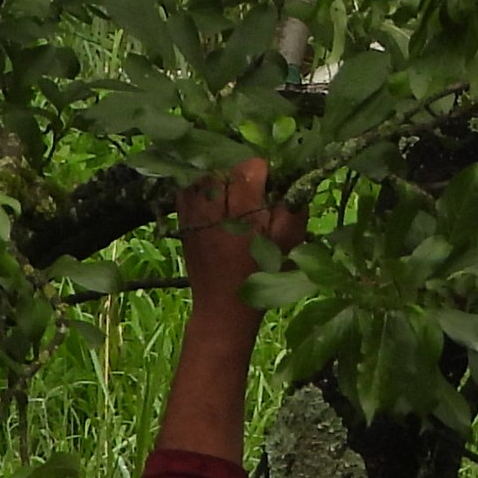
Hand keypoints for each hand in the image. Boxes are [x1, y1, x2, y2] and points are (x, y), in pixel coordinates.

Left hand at [175, 160, 303, 313]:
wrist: (223, 308)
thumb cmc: (261, 276)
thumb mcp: (288, 246)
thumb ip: (294, 211)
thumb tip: (296, 181)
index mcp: (243, 217)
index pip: (248, 171)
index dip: (262, 169)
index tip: (270, 179)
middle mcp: (213, 212)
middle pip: (223, 169)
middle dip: (239, 170)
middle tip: (252, 182)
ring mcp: (193, 217)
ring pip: (201, 176)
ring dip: (217, 175)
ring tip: (230, 186)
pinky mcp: (181, 223)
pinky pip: (184, 191)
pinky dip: (197, 185)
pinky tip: (210, 191)